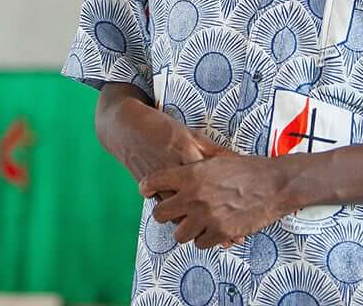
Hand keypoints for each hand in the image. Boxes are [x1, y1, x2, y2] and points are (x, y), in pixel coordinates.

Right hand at [96, 84, 246, 247]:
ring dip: (189, 224)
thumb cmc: (161, 128)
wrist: (125, 126)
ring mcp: (157, 178)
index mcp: (186, 150)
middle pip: (192, 199)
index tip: (237, 215)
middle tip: (225, 237)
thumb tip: (237, 159)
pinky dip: (172, 217)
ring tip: (207, 235)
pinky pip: (161, 205)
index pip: (209, 178)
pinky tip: (184, 224)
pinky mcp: (144, 185)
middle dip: (208, 220)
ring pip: (174, 208)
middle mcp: (172, 166)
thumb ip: (212, 149)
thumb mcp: (190, 134)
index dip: (224, 199)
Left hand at [139, 154, 289, 249]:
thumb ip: (195, 165)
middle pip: (160, 214)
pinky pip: (200, 244)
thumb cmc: (248, 169)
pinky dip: (205, 238)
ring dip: (186, 230)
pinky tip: (212, 229)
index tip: (147, 191)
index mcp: (191, 174)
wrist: (275, 184)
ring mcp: (206, 217)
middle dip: (164, 214)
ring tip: (195, 223)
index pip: (153, 182)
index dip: (147, 187)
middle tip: (172, 212)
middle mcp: (194, 196)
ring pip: (179, 234)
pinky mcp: (221, 233)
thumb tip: (178, 168)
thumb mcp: (217, 158)